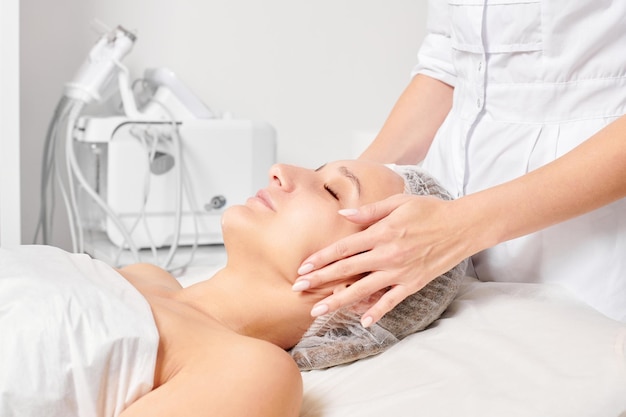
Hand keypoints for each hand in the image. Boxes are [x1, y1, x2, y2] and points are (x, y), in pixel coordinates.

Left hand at [293, 194, 469, 327]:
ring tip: (318, 310)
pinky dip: (377, 312)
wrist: (461, 226)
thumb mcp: (398, 202)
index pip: (344, 248)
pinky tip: (363, 322)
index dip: (321, 258)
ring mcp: (400, 272)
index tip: (303, 267)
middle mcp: (387, 254)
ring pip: (363, 290)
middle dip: (320, 280)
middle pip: (346, 270)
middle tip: (298, 288)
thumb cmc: (428, 210)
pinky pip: (391, 301)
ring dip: (338, 300)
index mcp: (381, 233)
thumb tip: (343, 215)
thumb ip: (369, 211)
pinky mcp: (413, 283)